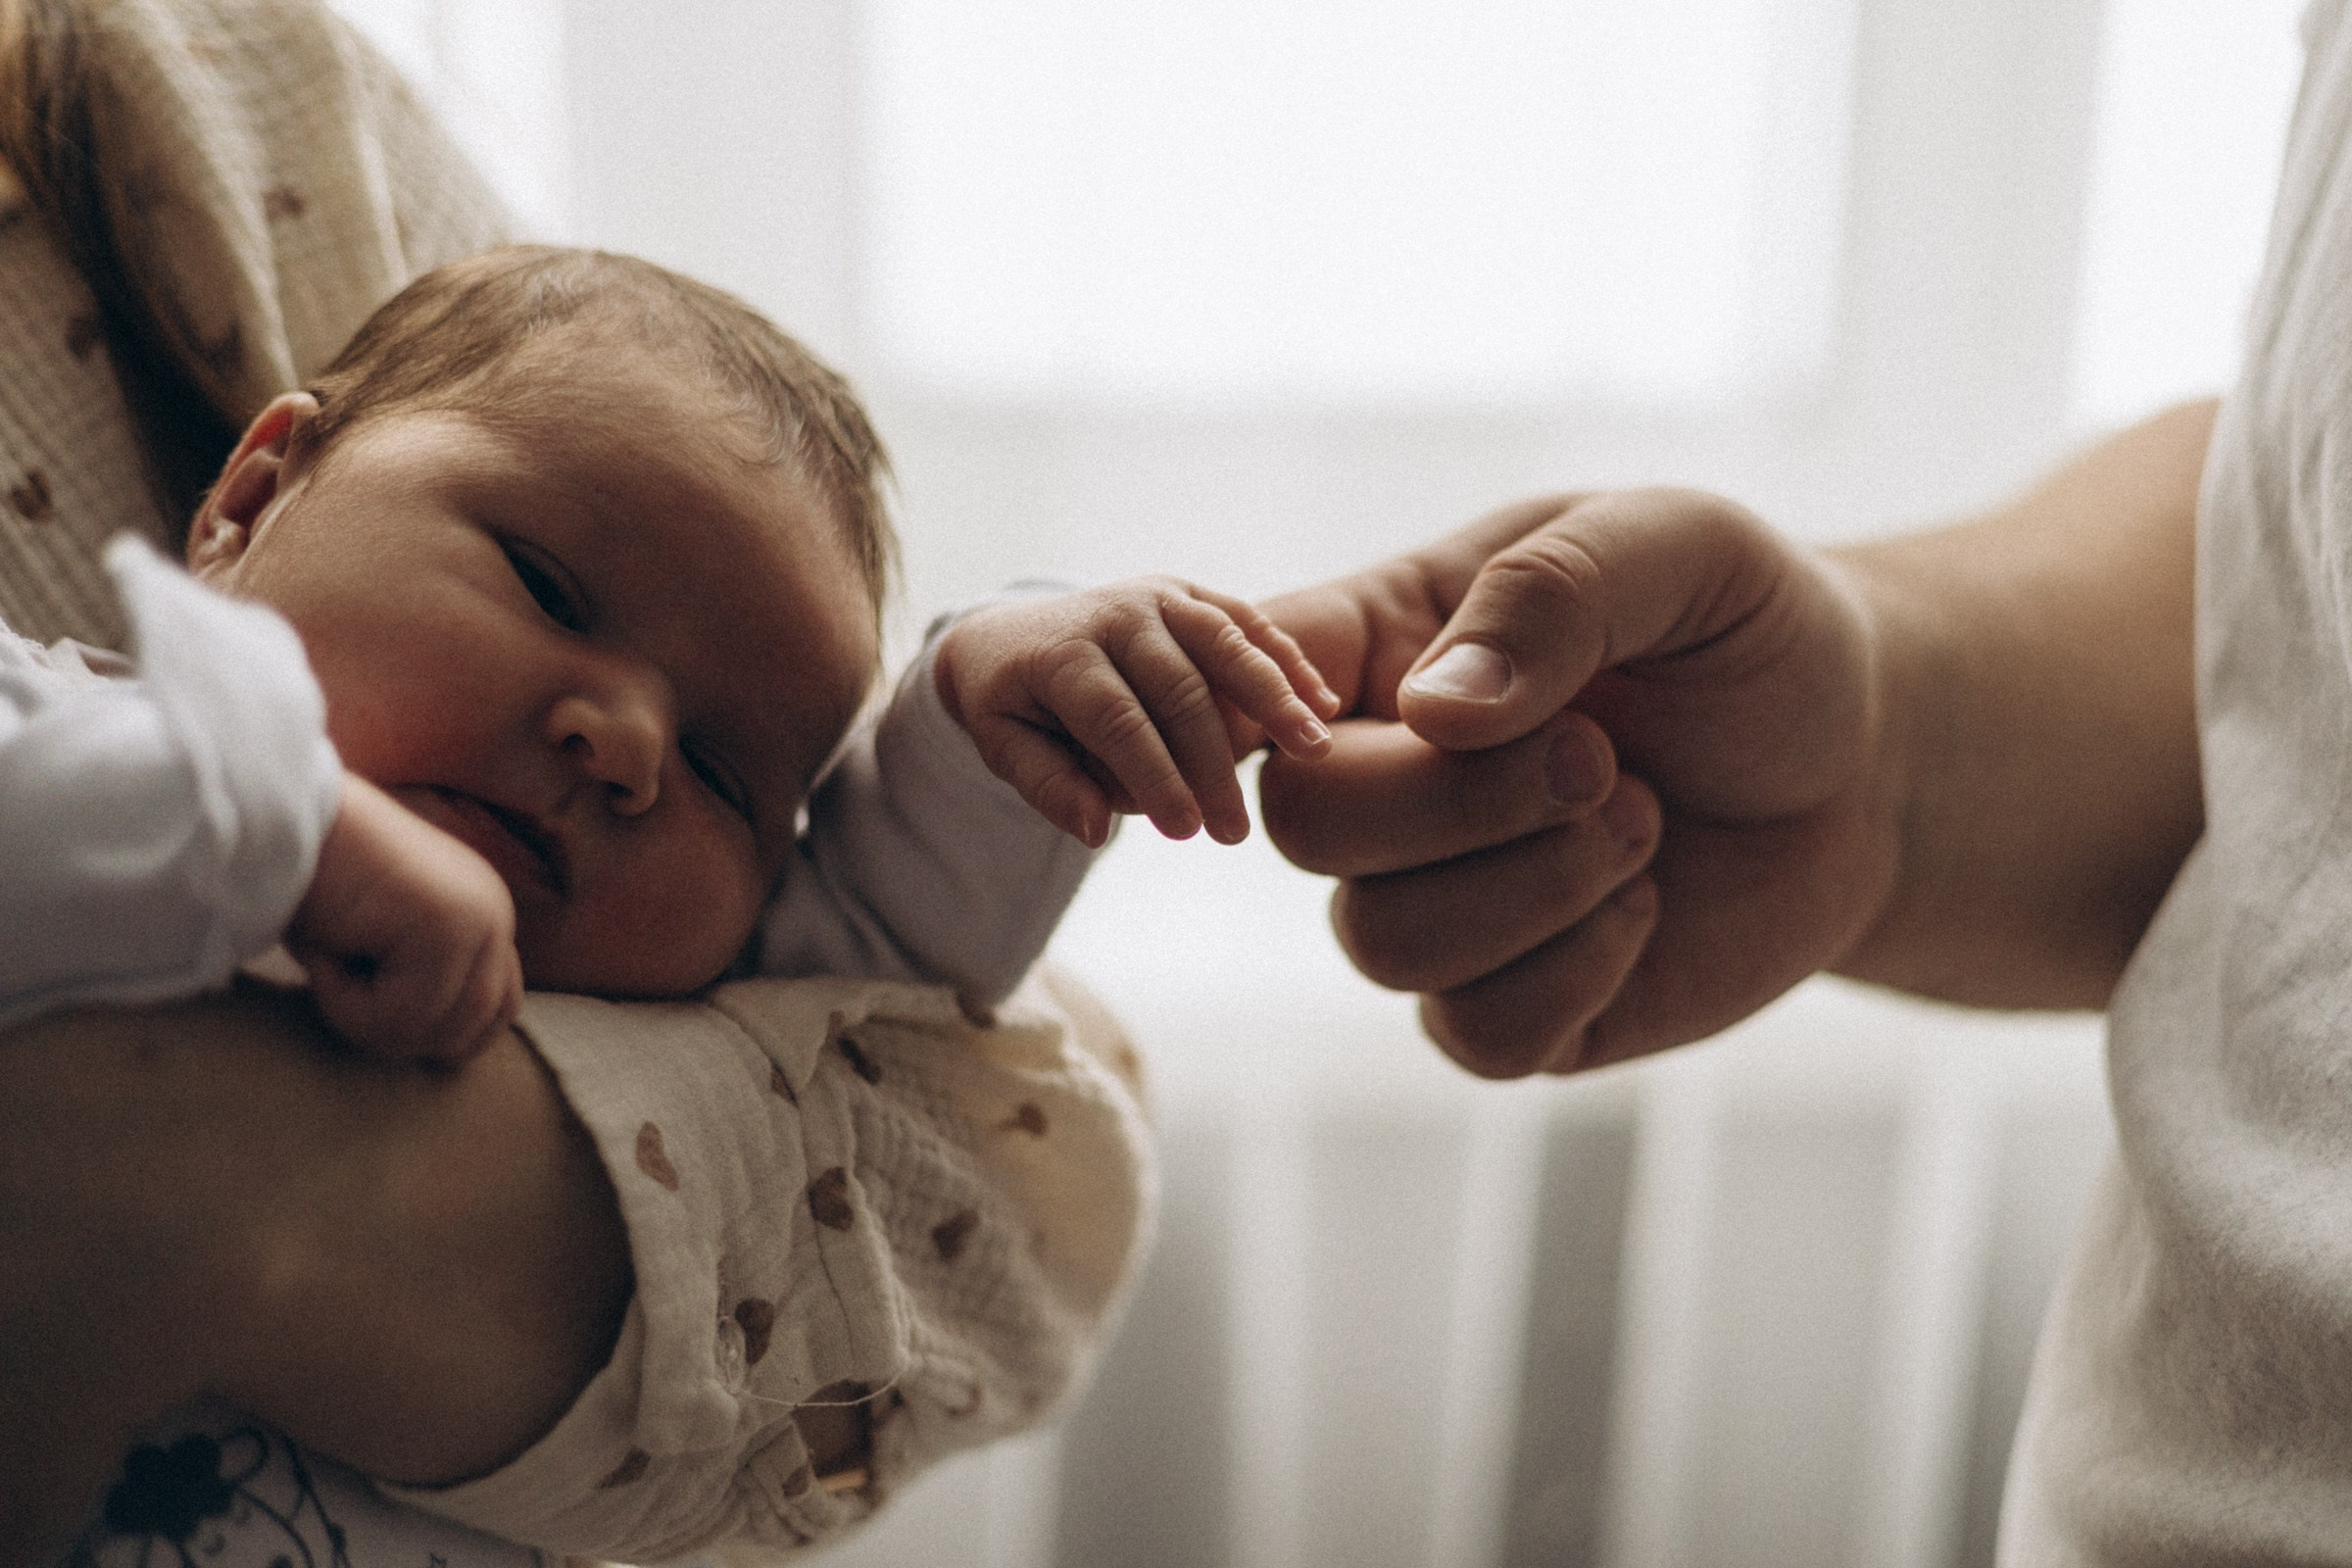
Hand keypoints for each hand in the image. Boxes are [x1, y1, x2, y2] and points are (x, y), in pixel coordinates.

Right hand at [286, 773, 522, 1061]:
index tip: (376, 1023)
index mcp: (482, 914)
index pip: (500, 1010)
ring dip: (366, 1019)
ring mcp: (479, 919)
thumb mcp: (371, 945)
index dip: (440, 1037)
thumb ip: (414, 985)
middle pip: (474, 1031)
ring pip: (437, 1031)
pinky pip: (401, 1017)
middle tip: (337, 990)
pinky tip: (323, 950)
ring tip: (328, 963)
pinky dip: (345, 1004)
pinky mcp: (447, 929)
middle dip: (398, 1034)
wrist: (272, 819)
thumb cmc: (303, 883)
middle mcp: (493, 914)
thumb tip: (437, 1053)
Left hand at [936, 577, 1341, 846]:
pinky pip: (1246, 622)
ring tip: (1316, 750)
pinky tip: (1325, 705)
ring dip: (1275, 698)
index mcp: (1062, 652)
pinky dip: (1286, 661)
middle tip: (1234, 832)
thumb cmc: (1011, 705)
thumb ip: (1048, 786)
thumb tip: (1097, 831)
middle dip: (1212, 764)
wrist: (1009, 633)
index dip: (1154, 775)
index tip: (1184, 831)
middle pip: (1178, 688)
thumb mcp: (1003, 746)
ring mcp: (1158, 597)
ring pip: (1225, 644)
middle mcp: (1115, 613)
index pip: (1117, 719)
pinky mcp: (1189, 595)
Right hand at [1260, 489, 1898, 1076]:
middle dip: (1467, 804)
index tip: (1328, 716)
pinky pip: (1471, 1033)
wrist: (1871, 769)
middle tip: (1606, 760)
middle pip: (1306, 827)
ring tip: (1642, 821)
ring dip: (1542, 887)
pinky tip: (1638, 910)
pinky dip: (1575, 975)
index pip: (1244, 672)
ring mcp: (1433, 899)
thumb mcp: (1683, 551)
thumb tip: (1433, 713)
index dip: (1243, 703)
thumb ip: (1556, 592)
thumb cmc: (1754, 635)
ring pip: (1382, 943)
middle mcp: (1381, 779)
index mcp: (1385, 647)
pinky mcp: (1503, 1005)